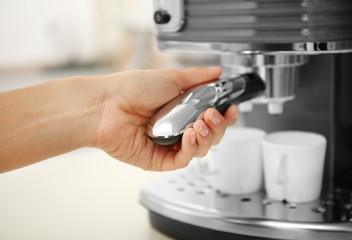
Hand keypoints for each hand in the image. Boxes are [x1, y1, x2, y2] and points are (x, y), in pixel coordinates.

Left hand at [93, 67, 238, 170]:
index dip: (223, 116)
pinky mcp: (158, 160)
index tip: (231, 108)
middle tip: (213, 114)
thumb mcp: (170, 78)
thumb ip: (197, 77)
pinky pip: (183, 160)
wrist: (106, 105)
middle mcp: (175, 128)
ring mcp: (167, 144)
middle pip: (209, 135)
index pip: (210, 118)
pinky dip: (192, 148)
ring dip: (207, 136)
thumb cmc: (131, 89)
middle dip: (217, 126)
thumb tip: (216, 72)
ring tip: (201, 122)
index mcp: (180, 109)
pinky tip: (190, 135)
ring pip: (200, 149)